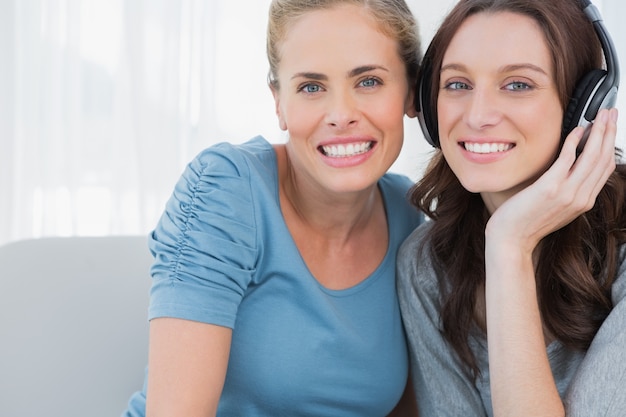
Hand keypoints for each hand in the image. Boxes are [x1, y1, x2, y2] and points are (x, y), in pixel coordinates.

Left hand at [486, 108, 617, 253]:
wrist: (511, 240)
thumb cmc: (526, 223)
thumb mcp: (556, 207)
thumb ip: (568, 190)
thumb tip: (572, 168)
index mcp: (584, 202)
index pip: (606, 168)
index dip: (611, 144)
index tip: (611, 127)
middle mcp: (580, 197)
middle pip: (604, 159)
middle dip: (610, 132)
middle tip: (612, 112)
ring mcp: (567, 193)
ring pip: (592, 156)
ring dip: (599, 131)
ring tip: (601, 115)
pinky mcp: (550, 188)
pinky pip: (568, 159)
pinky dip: (574, 141)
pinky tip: (576, 129)